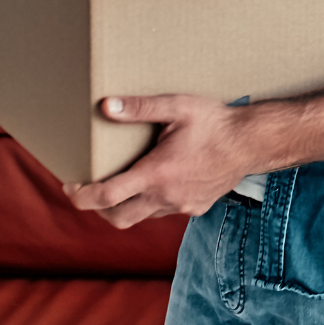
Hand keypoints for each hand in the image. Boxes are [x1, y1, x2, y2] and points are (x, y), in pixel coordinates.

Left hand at [65, 94, 261, 227]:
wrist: (254, 143)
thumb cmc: (216, 122)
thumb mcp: (177, 107)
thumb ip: (140, 108)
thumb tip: (106, 106)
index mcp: (156, 174)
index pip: (106, 196)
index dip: (81, 195)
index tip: (70, 185)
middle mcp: (166, 197)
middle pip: (118, 218)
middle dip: (98, 209)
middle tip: (88, 190)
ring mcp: (182, 206)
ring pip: (142, 216)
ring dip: (126, 205)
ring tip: (120, 183)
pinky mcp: (196, 207)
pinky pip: (164, 212)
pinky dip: (151, 202)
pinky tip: (156, 182)